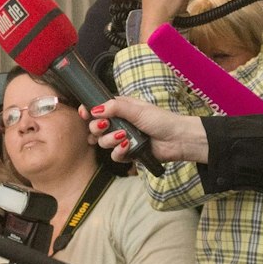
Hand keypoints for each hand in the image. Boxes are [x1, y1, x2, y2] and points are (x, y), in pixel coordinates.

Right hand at [87, 96, 207, 165]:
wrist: (177, 140)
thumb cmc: (160, 120)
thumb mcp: (137, 109)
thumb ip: (114, 107)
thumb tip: (94, 110)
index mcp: (119, 108)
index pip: (97, 109)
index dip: (88, 112)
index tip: (84, 114)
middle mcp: (118, 123)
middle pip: (95, 127)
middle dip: (98, 128)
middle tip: (105, 126)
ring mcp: (122, 139)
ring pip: (103, 143)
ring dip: (110, 140)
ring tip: (124, 137)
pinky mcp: (128, 154)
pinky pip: (114, 156)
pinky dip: (119, 152)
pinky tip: (128, 147)